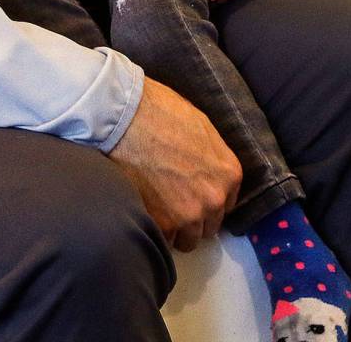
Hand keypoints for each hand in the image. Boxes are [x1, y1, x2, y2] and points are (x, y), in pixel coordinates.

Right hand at [109, 77, 241, 251]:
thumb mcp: (198, 124)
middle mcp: (214, 198)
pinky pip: (163, 239)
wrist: (123, 117)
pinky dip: (153, 228)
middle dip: (191, 215)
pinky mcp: (162, 222)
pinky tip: (142, 208)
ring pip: (188, 239)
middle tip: (168, 198)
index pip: (225, 202)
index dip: (204, 197)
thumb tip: (205, 166)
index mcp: (228, 172)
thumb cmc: (157, 111)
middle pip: (208, 225)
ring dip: (174, 227)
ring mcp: (189, 214)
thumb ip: (210, 154)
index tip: (189, 192)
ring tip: (153, 207)